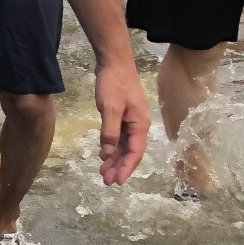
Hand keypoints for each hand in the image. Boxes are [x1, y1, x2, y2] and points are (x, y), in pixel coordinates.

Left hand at [92, 61, 150, 185]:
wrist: (113, 62)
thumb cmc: (114, 83)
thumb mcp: (110, 108)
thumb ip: (109, 131)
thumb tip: (107, 154)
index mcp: (140, 124)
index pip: (135, 152)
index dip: (126, 168)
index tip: (117, 182)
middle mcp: (138, 125)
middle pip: (130, 151)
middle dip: (119, 167)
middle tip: (106, 181)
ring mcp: (130, 120)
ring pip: (123, 145)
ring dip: (114, 159)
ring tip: (103, 172)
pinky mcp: (122, 115)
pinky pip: (118, 136)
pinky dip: (111, 146)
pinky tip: (103, 154)